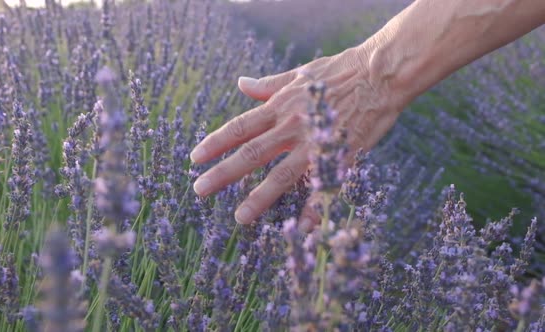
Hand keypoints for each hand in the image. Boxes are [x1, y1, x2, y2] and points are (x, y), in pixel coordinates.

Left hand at [189, 46, 403, 231]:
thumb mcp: (299, 74)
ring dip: (259, 197)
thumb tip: (241, 83)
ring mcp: (315, 143)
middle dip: (224, 173)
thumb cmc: (340, 71)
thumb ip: (268, 84)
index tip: (194, 158)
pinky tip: (302, 229)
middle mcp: (292, 126)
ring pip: (282, 174)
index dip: (215, 143)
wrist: (380, 73)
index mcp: (280, 105)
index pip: (240, 127)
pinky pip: (323, 187)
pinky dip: (313, 209)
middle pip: (251, 152)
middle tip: (200, 190)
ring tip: (240, 217)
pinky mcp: (339, 156)